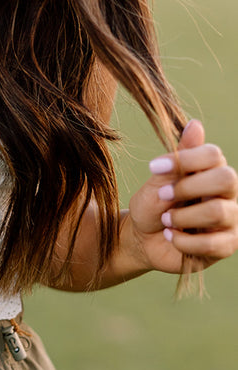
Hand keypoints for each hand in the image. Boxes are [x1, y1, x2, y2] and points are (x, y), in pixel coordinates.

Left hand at [128, 119, 237, 273]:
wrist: (141, 239)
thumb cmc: (153, 204)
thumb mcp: (159, 180)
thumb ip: (178, 158)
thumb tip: (196, 124)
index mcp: (212, 171)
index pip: (214, 155)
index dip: (185, 159)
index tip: (154, 167)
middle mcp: (227, 193)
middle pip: (226, 178)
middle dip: (188, 187)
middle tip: (164, 195)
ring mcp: (230, 220)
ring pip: (218, 211)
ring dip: (182, 216)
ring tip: (166, 220)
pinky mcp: (226, 245)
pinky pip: (212, 244)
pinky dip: (184, 241)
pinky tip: (171, 237)